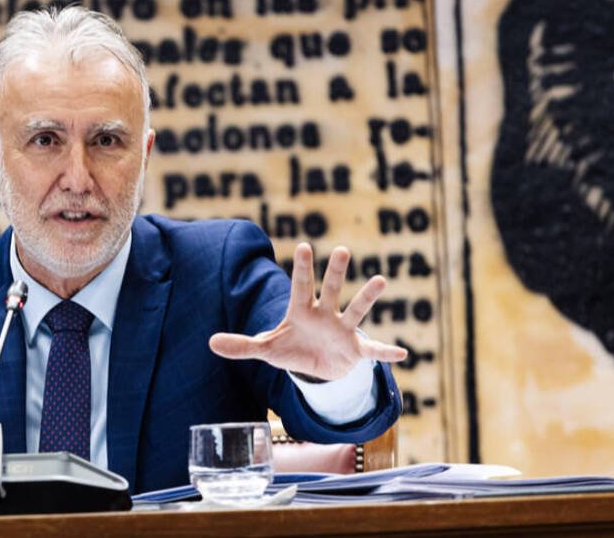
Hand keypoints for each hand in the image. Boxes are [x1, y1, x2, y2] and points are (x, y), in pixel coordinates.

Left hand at [208, 243, 407, 380]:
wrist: (316, 368)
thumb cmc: (292, 349)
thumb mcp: (266, 349)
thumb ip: (242, 345)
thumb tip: (211, 343)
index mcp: (301, 311)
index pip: (299, 286)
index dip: (300, 268)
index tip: (301, 245)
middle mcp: (325, 314)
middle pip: (330, 289)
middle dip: (334, 272)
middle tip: (341, 249)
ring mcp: (342, 330)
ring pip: (356, 310)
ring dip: (367, 296)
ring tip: (380, 279)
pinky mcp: (355, 351)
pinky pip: (372, 351)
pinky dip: (386, 352)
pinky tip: (402, 353)